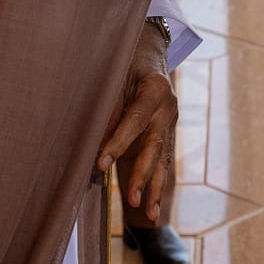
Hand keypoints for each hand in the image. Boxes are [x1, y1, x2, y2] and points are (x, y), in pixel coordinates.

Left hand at [97, 21, 179, 224]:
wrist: (149, 49)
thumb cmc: (125, 61)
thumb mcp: (115, 76)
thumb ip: (108, 107)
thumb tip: (92, 141)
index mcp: (156, 88)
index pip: (135, 120)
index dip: (118, 143)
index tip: (100, 163)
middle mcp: (168, 107)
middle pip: (154, 145)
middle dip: (142, 173)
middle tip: (131, 198)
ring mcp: (171, 121)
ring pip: (162, 158)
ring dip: (153, 187)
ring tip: (147, 213)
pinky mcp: (167, 133)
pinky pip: (162, 161)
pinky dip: (156, 184)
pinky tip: (151, 208)